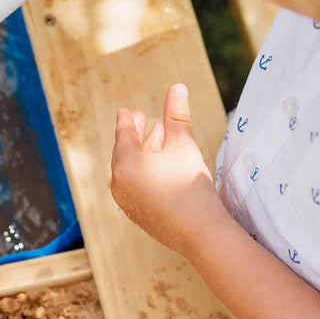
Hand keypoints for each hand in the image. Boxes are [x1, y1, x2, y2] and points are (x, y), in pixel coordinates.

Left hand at [110, 84, 225, 255]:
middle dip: (135, 135)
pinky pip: (134, 187)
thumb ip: (176, 115)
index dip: (128, 120)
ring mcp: (126, 202)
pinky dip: (143, 173)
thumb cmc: (191, 184)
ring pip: (130, 170)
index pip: (123, 134)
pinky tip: (159, 169)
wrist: (200, 232)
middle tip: (141, 120)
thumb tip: (177, 86)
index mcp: (125, 163)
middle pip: (124, 152)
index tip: (128, 112)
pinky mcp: (137, 215)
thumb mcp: (183, 144)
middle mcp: (119, 183)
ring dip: (141, 153)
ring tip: (155, 141)